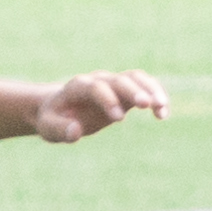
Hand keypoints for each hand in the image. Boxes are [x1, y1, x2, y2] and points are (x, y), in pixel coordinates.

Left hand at [25, 66, 166, 143]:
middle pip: (119, 80)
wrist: (59, 108)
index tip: (119, 119)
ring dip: (150, 89)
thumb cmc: (53, 118)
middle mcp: (98, 80)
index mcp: (78, 87)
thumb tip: (75, 132)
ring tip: (162, 108)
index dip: (108, 99)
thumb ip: (60, 129)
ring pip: (135, 78)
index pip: (95, 87)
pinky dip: (155, 95)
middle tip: (148, 105)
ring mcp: (113, 84)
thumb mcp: (48, 127)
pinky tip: (163, 114)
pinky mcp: (124, 91)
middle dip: (133, 91)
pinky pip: (143, 86)